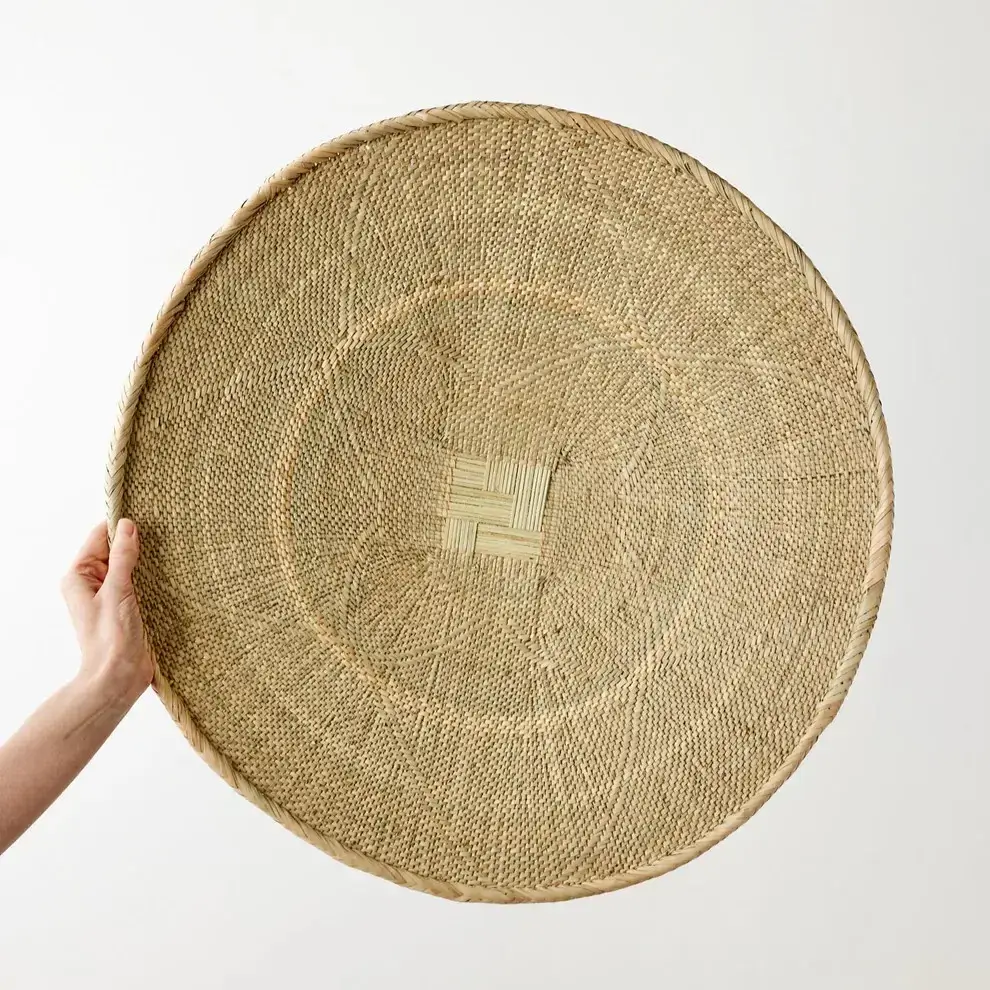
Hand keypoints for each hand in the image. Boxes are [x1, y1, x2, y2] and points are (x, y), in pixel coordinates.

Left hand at [61, 519, 154, 709]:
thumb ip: (123, 557)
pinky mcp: (128, 606)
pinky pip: (139, 581)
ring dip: (146, 560)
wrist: (119, 678)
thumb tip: (127, 525)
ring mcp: (111, 594)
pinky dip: (151, 576)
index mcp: (79, 576)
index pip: (98, 537)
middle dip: (136, 542)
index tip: (146, 515)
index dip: (120, 526)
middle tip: (164, 531)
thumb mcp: (117, 591)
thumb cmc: (111, 639)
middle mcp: (92, 583)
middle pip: (115, 549)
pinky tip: (169, 572)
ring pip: (129, 565)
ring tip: (170, 550)